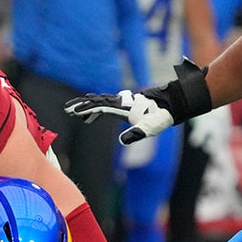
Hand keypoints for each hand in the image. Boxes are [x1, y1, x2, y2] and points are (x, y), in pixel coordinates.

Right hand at [65, 59, 211, 144]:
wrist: (174, 103)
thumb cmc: (162, 116)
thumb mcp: (150, 128)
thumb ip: (136, 133)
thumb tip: (123, 141)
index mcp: (123, 107)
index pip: (100, 106)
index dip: (86, 108)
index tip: (73, 111)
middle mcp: (122, 102)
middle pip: (97, 101)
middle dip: (81, 105)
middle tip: (67, 109)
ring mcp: (125, 102)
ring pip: (101, 101)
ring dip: (88, 106)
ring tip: (75, 112)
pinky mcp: (128, 105)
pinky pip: (108, 105)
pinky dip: (98, 109)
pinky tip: (93, 116)